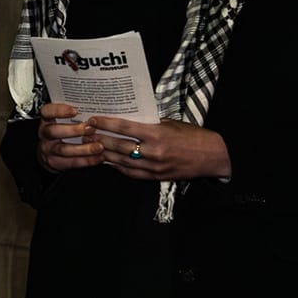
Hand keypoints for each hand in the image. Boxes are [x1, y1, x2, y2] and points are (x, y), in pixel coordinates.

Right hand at [35, 103, 103, 172]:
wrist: (51, 152)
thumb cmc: (63, 131)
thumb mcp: (65, 121)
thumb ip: (76, 116)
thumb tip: (96, 110)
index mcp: (47, 120)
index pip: (47, 112)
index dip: (59, 110)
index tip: (75, 110)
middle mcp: (45, 134)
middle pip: (54, 131)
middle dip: (74, 130)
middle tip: (90, 129)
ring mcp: (48, 149)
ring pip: (64, 149)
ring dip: (84, 148)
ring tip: (99, 146)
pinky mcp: (55, 162)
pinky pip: (70, 162)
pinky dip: (86, 160)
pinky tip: (98, 157)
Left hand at [88, 116, 231, 182]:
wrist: (212, 157)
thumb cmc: (193, 136)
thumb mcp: (170, 124)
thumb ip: (149, 124)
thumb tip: (129, 120)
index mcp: (156, 134)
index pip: (123, 128)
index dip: (105, 124)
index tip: (92, 120)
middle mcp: (152, 152)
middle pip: (117, 146)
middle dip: (98, 139)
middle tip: (84, 133)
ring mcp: (153, 167)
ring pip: (121, 161)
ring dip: (103, 154)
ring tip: (91, 147)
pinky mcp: (156, 177)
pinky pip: (131, 172)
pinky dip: (118, 167)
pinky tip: (108, 161)